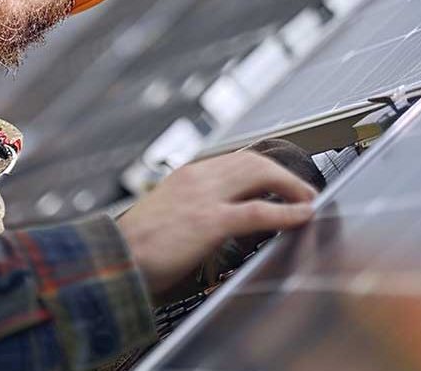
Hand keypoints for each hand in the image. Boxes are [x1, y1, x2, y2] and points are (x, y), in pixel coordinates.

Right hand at [116, 151, 315, 303]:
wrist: (112, 259)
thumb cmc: (134, 248)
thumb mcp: (165, 216)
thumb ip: (190, 211)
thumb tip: (213, 221)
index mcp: (186, 177)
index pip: (235, 160)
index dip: (264, 170)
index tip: (281, 182)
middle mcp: (197, 178)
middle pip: (252, 161)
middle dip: (283, 174)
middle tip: (304, 191)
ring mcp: (204, 197)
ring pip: (260, 174)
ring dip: (291, 186)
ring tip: (308, 200)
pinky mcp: (210, 221)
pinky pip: (260, 211)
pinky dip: (287, 212)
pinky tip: (303, 215)